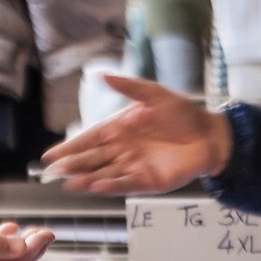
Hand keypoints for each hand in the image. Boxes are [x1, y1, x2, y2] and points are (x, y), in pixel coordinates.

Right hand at [37, 76, 231, 194]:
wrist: (211, 134)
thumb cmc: (183, 113)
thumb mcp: (154, 94)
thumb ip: (128, 86)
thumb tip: (101, 74)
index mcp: (119, 128)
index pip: (89, 139)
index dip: (69, 147)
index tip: (49, 156)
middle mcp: (122, 149)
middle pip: (92, 159)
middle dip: (72, 166)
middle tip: (52, 173)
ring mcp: (134, 166)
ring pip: (104, 174)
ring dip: (87, 179)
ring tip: (69, 183)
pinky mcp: (149, 181)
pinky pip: (126, 184)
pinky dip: (111, 186)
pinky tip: (96, 186)